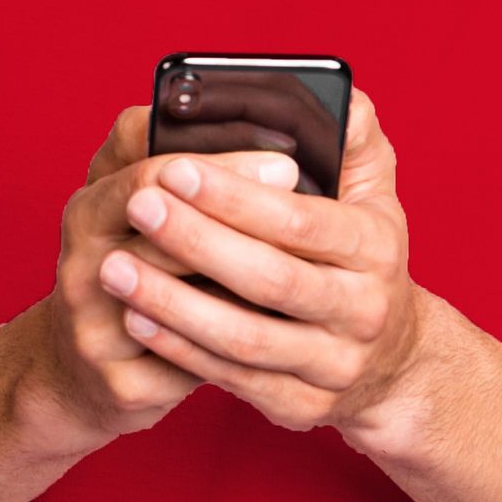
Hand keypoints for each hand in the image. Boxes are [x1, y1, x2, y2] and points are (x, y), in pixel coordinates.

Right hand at [17, 103, 303, 453]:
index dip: (222, 165)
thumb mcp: (137, 204)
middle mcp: (81, 263)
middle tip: (304, 196)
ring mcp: (93, 327)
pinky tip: (280, 328)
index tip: (285, 160)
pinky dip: (235, 347)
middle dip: (239, 211)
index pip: (151, 171)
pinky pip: (187, 365)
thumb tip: (265, 134)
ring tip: (305, 261)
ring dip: (244, 279)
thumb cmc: (135, 266)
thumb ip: (178, 159)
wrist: (85, 364)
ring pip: (180, 300)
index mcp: (90, 208)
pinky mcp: (118, 384)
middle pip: (165, 231)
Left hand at [94, 87, 437, 443]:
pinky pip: (233, 379)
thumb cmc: (360, 254)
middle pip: (270, 279)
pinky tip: (137, 317)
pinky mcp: (302, 407)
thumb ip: (353, 136)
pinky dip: (180, 349)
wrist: (388, 359)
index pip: (301, 220)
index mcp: (376, 246)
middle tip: (137, 206)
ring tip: (114, 268)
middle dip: (196, 241)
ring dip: (174, 304)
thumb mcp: (372, 191)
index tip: (175, 168)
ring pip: (245, 339)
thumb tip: (338, 95)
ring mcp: (333, 365)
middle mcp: (362, 310)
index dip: (236, 196)